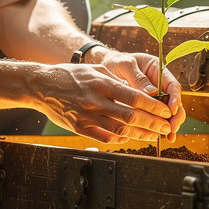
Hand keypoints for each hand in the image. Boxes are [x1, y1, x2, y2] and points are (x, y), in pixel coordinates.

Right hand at [31, 60, 181, 143]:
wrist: (42, 85)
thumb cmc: (71, 76)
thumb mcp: (96, 70)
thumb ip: (117, 81)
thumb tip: (141, 92)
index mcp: (102, 83)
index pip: (135, 97)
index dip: (154, 106)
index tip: (165, 110)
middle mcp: (95, 101)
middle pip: (131, 116)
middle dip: (153, 123)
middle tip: (165, 126)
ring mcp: (87, 116)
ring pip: (121, 129)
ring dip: (141, 134)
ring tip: (154, 134)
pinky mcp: (79, 128)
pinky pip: (105, 137)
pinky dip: (121, 138)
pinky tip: (131, 136)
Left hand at [94, 50, 185, 140]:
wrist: (106, 66)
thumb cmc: (116, 62)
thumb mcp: (125, 65)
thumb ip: (138, 77)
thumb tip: (153, 92)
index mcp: (158, 69)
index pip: (172, 85)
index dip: (175, 98)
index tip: (172, 111)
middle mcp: (160, 83)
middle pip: (174, 100)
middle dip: (175, 115)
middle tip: (171, 128)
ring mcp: (154, 95)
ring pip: (167, 111)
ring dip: (169, 124)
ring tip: (168, 136)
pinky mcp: (146, 105)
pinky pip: (155, 116)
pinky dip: (157, 126)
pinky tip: (158, 136)